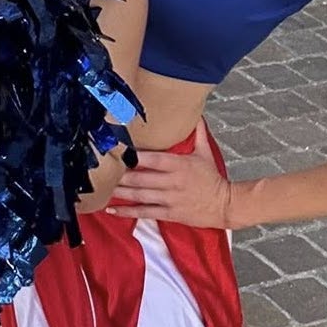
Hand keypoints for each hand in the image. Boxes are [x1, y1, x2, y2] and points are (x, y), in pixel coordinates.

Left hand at [106, 143, 232, 228]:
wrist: (225, 205)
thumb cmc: (212, 177)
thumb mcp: (205, 152)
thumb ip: (198, 133)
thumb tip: (196, 113)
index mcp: (178, 164)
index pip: (152, 159)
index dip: (133, 157)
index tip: (116, 152)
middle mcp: (171, 182)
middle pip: (140, 178)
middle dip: (119, 176)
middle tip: (100, 172)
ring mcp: (169, 199)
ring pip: (139, 195)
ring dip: (119, 193)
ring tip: (100, 189)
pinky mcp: (169, 213)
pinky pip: (144, 212)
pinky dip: (127, 212)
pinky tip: (111, 209)